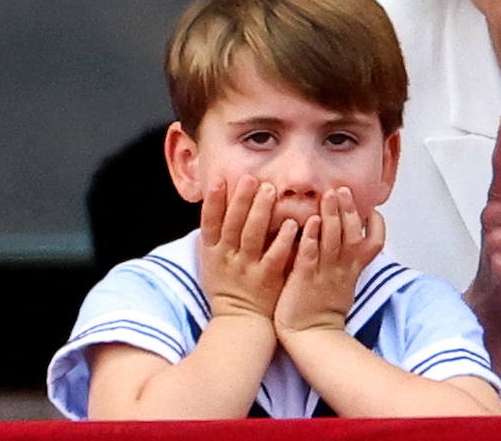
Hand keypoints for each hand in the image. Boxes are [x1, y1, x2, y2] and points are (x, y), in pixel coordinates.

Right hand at [198, 176, 296, 321]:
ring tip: (270, 190)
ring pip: (253, 236)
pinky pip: (275, 256)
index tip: (219, 180)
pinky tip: (291, 224)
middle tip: (251, 178)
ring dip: (261, 212)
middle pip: (233, 224)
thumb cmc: (229, 286)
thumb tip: (215, 205)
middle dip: (241, 200)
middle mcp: (228, 258)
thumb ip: (216, 236)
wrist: (241, 322)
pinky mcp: (267, 279)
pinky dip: (282, 240)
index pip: (209, 223)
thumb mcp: (213, 261)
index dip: (213, 202)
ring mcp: (247, 268)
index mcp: (213, 252)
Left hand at [275, 187, 383, 336]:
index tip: (370, 208)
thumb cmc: (323, 309)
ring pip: (334, 240)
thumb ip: (348, 259)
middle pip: (353, 233)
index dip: (376, 223)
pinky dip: (312, 238)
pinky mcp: (305, 280)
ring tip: (329, 195)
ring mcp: (326, 274)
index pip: (375, 241)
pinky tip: (309, 223)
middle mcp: (343, 268)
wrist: (312, 337)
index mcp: (354, 268)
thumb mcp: (345, 282)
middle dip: (349, 209)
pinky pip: (311, 256)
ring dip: (333, 216)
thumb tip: (350, 238)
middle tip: (343, 189)